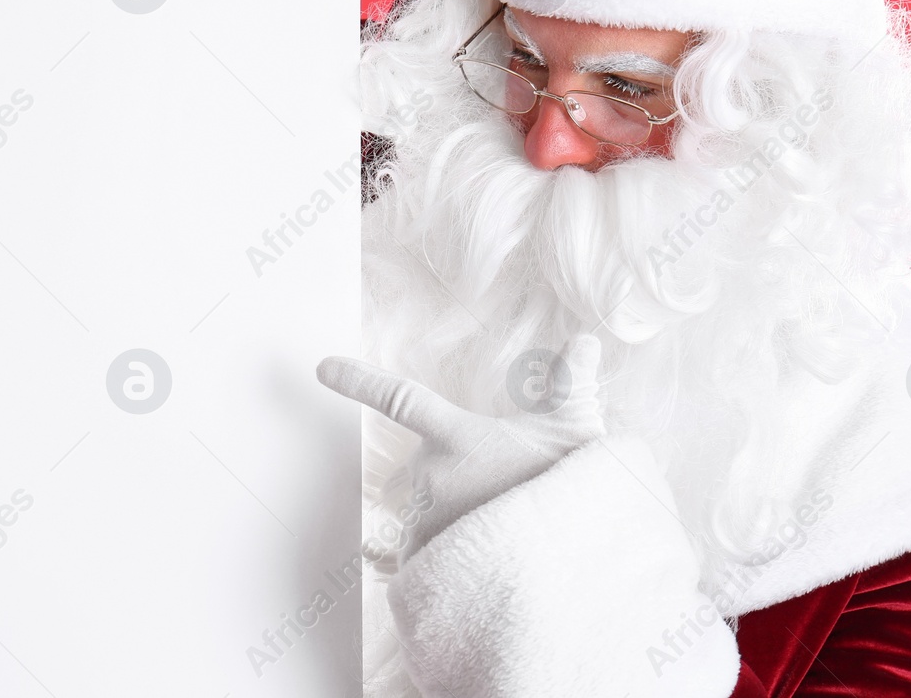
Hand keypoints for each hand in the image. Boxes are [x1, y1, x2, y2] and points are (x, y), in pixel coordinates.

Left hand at [317, 335, 606, 560]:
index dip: (360, 380)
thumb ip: (572, 382)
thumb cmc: (575, 490)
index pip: (400, 398)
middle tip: (493, 501)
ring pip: (418, 520)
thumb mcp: (579, 429)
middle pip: (413, 477)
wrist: (575, 563)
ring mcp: (423, 522)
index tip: (322, 367)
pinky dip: (443, 566)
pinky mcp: (426, 566)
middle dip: (442, 487)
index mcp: (455, 435)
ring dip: (447, 527)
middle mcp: (429, 476)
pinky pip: (419, 563)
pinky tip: (481, 571)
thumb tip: (588, 341)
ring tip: (497, 540)